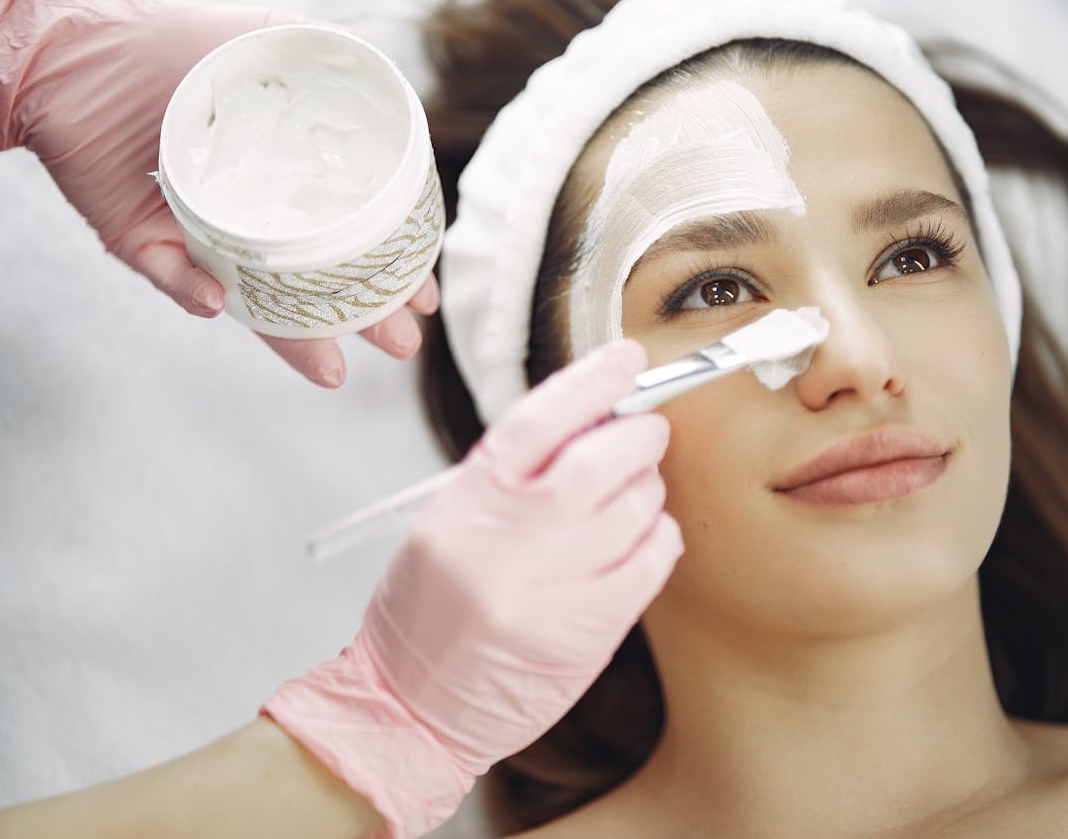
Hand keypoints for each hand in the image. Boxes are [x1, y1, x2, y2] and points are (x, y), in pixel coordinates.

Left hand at [0, 0, 435, 386]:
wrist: (74, 48)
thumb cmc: (177, 42)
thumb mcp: (273, 39)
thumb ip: (337, 58)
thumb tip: (399, 98)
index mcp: (287, 179)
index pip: (349, 234)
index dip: (386, 266)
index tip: (420, 293)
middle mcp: (252, 214)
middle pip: (316, 279)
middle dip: (360, 318)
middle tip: (400, 344)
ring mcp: (202, 236)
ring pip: (256, 300)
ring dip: (295, 337)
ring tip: (335, 370)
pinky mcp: (143, 244)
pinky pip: (175, 279)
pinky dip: (194, 292)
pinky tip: (216, 300)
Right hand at [263, 339, 683, 837]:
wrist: (409, 707)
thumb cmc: (425, 610)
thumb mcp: (447, 522)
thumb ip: (513, 475)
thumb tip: (591, 424)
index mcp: (466, 505)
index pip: (539, 420)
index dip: (591, 381)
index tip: (626, 359)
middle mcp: (508, 543)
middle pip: (600, 460)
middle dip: (638, 435)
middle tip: (646, 431)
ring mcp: (551, 590)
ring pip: (636, 508)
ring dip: (647, 489)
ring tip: (631, 495)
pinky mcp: (587, 633)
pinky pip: (652, 562)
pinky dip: (658, 537)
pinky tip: (642, 539)